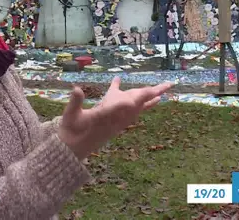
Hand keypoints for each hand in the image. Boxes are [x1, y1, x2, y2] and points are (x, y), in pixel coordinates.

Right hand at [58, 77, 172, 159]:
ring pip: (137, 110)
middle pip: (138, 105)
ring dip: (148, 101)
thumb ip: (75, 102)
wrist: (71, 152)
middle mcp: (115, 120)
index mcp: (105, 116)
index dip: (139, 96)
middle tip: (169, 85)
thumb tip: (76, 89)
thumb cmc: (69, 132)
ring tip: (161, 95)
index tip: (152, 89)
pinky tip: (137, 103)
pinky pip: (130, 115)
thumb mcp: (69, 116)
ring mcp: (115, 125)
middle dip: (152, 93)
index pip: (125, 104)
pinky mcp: (114, 127)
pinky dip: (136, 106)